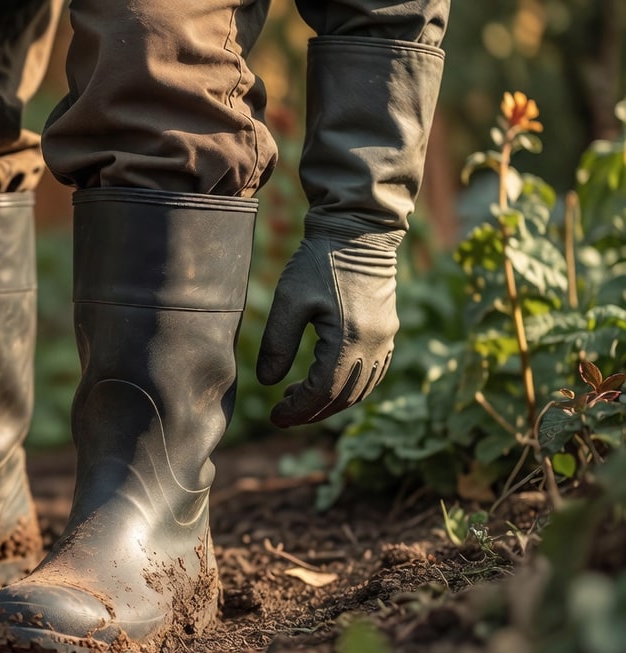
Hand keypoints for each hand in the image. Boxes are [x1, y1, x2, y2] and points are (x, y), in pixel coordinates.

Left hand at [255, 226, 400, 427]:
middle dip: (312, 412)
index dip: (298, 409)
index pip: (323, 392)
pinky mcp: (387, 330)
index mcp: (349, 339)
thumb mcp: (289, 300)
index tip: (274, 417)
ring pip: (361, 388)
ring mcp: (385, 338)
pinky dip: (349, 387)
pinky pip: (372, 373)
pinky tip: (324, 383)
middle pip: (344, 396)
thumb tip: (268, 384)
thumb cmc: (319, 261)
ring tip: (297, 400)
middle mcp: (374, 344)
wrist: (357, 231)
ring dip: (330, 402)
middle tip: (282, 416)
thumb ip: (278, 343)